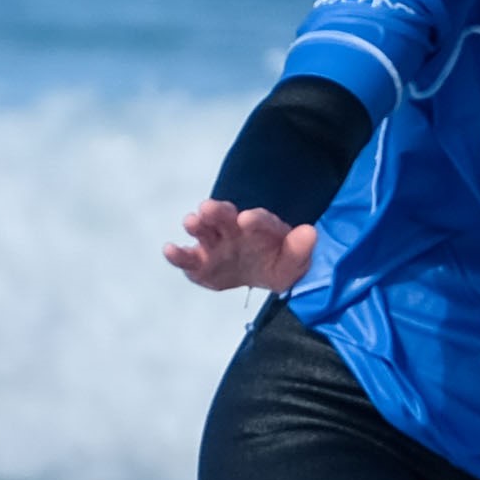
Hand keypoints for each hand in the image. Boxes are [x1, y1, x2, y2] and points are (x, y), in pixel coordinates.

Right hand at [164, 202, 318, 293]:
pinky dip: (178, 255)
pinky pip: (187, 259)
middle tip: (208, 208)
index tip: (247, 219)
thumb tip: (309, 232)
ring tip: (191, 221)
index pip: (260, 221)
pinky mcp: (200, 263)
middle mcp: (233, 230)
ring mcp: (214, 244)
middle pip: (224, 217)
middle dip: (217, 212)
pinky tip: (170, 249)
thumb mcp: (294, 262)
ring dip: (197, 225)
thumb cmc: (276, 261)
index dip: (255, 220)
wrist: (260, 271)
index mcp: (259, 227)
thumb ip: (300, 249)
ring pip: (204, 230)